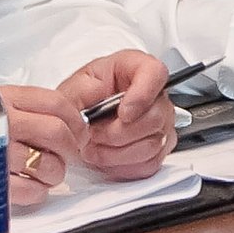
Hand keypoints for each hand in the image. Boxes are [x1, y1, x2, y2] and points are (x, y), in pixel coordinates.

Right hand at [0, 83, 91, 204]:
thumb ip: (23, 109)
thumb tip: (65, 122)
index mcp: (4, 98)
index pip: (56, 103)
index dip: (76, 121)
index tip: (80, 132)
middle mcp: (0, 121)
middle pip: (56, 133)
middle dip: (70, 149)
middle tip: (67, 156)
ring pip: (47, 164)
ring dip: (54, 174)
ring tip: (45, 174)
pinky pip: (30, 190)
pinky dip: (37, 192)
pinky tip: (30, 188)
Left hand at [51, 50, 175, 180]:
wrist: (78, 124)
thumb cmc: (79, 101)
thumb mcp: (71, 90)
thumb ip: (80, 96)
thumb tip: (95, 110)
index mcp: (134, 67)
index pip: (155, 73)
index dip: (142, 95)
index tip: (123, 113)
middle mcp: (154, 93)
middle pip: (156, 117)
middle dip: (118, 133)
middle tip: (94, 133)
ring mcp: (162, 120)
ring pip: (153, 144)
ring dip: (117, 152)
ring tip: (96, 146)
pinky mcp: (160, 146)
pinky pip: (150, 162)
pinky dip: (123, 165)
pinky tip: (108, 155)